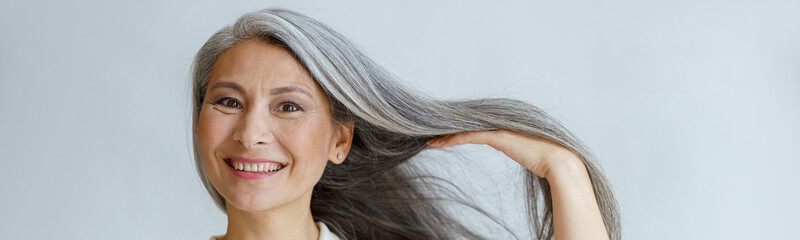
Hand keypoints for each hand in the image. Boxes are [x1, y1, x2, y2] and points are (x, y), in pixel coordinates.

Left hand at [426, 129, 583, 178]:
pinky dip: (453, 139)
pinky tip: (440, 143)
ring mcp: (501, 129)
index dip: (462, 130)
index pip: (478, 127)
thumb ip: (521, 150)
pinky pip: (470, 136)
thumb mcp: (530, 154)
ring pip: (467, 130)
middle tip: (433, 135)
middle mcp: (503, 125)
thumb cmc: (549, 163)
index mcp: (509, 128)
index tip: (447, 136)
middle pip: (470, 125)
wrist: (561, 162)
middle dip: (451, 130)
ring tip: (432, 142)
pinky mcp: (498, 137)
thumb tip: (522, 153)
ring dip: (447, 136)